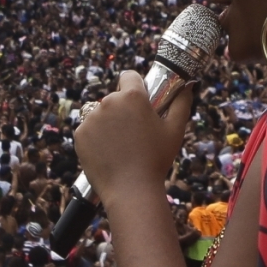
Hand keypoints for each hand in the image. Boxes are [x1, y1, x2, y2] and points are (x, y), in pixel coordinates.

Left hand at [73, 70, 192, 206]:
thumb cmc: (156, 159)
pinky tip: (108, 152)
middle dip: (123, 109)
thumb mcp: (175, 130)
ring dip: (108, 123)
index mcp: (132, 97)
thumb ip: (182, 103)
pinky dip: (96, 137)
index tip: (140, 101)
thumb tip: (187, 86)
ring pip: (100, 113)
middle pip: (115, 98)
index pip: (129, 76)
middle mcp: (108, 102)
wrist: (131, 190)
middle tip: (134, 132)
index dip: (135, 86)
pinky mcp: (79, 134)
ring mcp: (91, 118)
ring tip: (121, 145)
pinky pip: (89, 129)